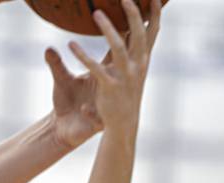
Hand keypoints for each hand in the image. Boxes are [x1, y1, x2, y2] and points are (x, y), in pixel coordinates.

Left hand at [69, 0, 160, 133]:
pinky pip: (95, 69)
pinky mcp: (109, 89)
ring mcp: (124, 78)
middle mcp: (136, 67)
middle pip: (138, 35)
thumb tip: (121, 31)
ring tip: (96, 13)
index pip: (149, 33)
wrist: (121, 127)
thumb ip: (117, 51)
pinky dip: (82, 56)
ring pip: (118, 47)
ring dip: (108, 29)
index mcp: (139, 61)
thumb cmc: (120, 97)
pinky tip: (70, 45)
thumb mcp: (120, 72)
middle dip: (134, 14)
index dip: (153, 14)